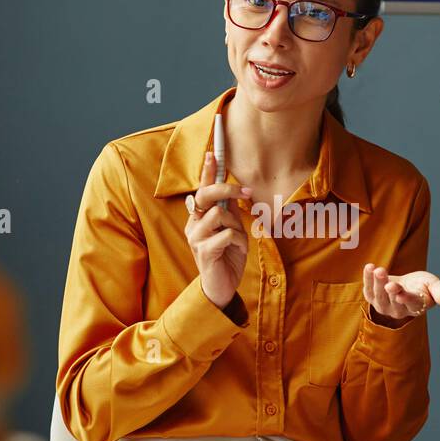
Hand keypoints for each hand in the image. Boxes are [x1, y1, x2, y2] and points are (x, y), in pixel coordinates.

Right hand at [185, 151, 253, 308]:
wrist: (221, 288)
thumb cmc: (227, 258)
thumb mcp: (232, 232)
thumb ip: (231, 214)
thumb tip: (236, 194)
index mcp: (199, 218)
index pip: (202, 189)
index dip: (207, 171)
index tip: (212, 152)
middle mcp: (193, 224)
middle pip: (205, 195)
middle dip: (226, 189)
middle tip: (246, 192)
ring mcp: (195, 238)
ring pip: (219, 214)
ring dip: (236, 225)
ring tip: (239, 239)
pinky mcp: (204, 251)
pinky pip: (227, 234)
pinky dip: (239, 240)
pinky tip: (238, 250)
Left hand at [362, 263, 439, 326]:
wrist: (407, 285)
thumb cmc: (423, 286)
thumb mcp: (434, 286)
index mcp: (416, 307)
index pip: (411, 304)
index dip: (406, 299)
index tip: (400, 293)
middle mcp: (399, 310)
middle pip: (392, 301)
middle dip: (389, 290)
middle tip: (388, 280)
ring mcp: (384, 306)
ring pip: (379, 296)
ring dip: (377, 283)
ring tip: (378, 270)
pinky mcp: (373, 298)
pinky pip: (369, 290)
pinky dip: (367, 278)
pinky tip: (369, 267)